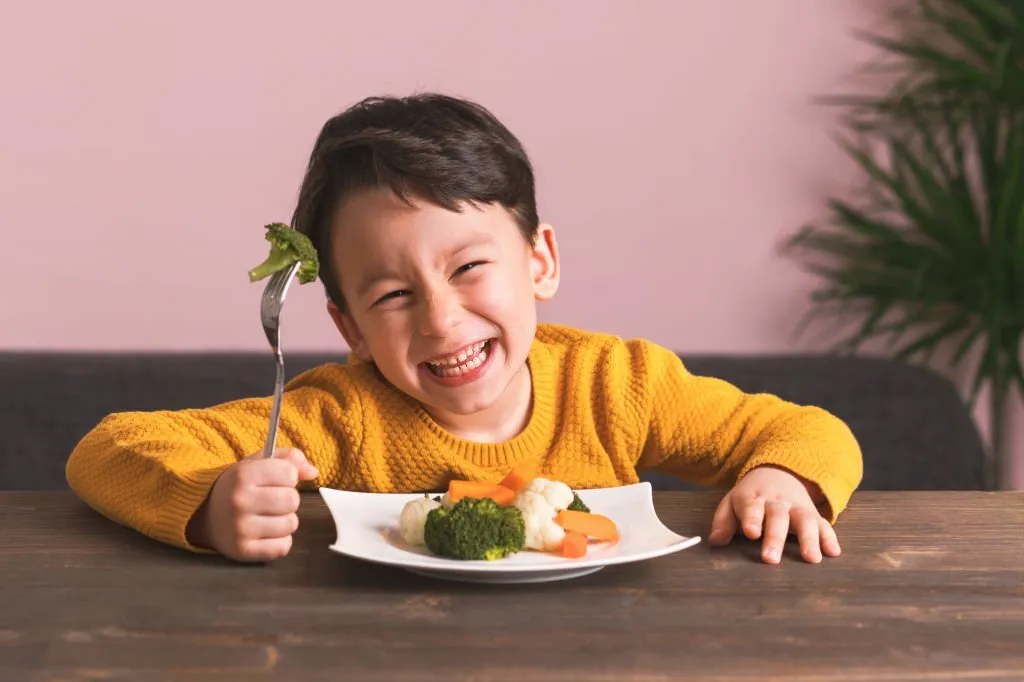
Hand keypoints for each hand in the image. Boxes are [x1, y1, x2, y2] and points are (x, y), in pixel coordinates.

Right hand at [186, 448, 318, 561]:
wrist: (204, 515)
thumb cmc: (238, 486)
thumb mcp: (257, 463)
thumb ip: (289, 459)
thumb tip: (313, 472)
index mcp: (242, 474)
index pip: (289, 473)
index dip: (288, 476)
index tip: (276, 480)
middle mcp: (240, 501)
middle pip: (292, 500)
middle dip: (288, 499)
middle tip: (273, 500)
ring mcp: (240, 528)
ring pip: (291, 524)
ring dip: (285, 520)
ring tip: (269, 516)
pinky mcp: (243, 551)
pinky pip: (283, 547)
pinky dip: (280, 541)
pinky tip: (266, 533)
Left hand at [707, 465, 839, 563]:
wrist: (778, 472)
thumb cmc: (750, 497)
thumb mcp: (732, 503)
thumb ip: (723, 522)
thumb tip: (715, 542)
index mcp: (753, 498)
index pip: (751, 507)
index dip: (751, 518)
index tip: (751, 532)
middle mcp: (777, 502)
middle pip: (777, 518)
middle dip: (775, 538)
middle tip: (771, 559)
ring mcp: (797, 507)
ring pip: (804, 520)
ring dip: (809, 539)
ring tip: (811, 559)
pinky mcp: (814, 514)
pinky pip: (824, 524)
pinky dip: (830, 537)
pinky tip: (833, 552)